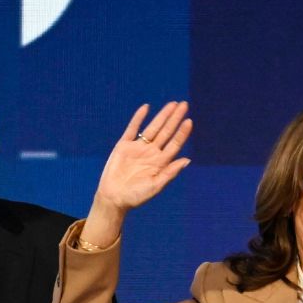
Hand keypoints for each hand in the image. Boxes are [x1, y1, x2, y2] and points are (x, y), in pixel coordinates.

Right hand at [81, 101, 192, 247]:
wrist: (113, 198)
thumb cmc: (136, 196)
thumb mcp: (156, 185)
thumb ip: (170, 172)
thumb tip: (187, 160)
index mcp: (161, 162)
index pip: (174, 144)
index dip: (182, 133)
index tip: (189, 121)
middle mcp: (151, 153)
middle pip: (166, 132)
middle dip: (175, 118)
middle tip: (184, 104)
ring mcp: (138, 148)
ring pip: (153, 128)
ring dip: (162, 116)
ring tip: (172, 104)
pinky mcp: (124, 146)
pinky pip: (132, 129)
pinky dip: (138, 118)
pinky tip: (146, 108)